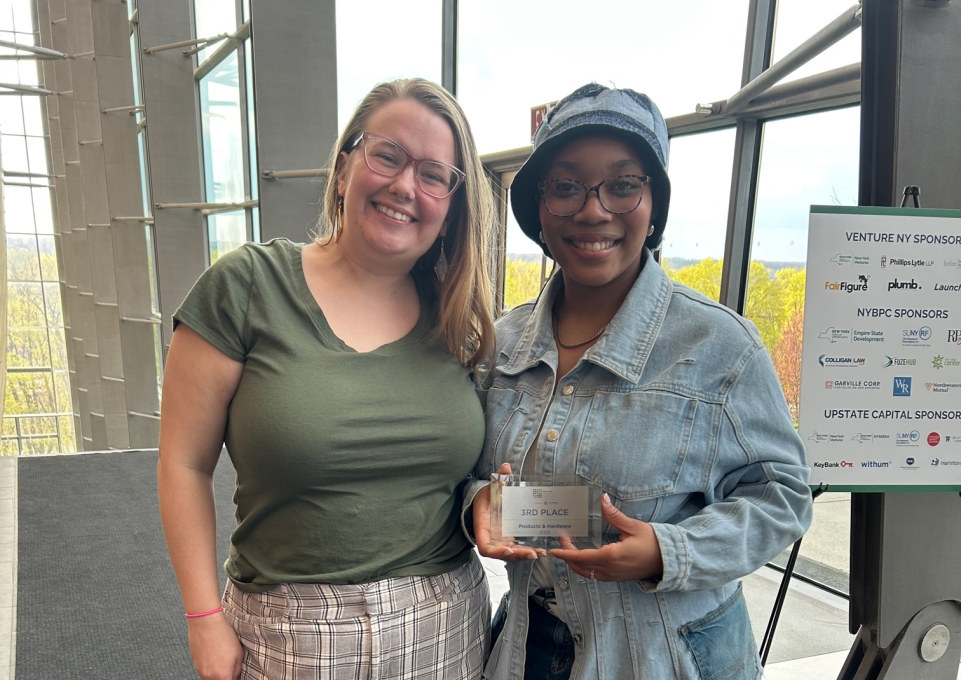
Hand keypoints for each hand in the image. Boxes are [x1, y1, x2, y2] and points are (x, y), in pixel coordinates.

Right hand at [188, 613, 243, 679]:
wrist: (206, 623)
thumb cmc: (223, 635)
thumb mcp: (239, 652)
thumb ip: (237, 669)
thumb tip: (234, 676)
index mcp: (222, 675)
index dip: (233, 679)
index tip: (234, 675)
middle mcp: (209, 676)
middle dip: (223, 676)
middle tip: (228, 666)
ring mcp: (199, 670)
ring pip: (209, 678)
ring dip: (215, 673)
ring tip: (220, 659)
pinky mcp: (194, 663)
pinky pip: (202, 671)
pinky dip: (208, 667)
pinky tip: (213, 656)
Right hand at [473, 463, 544, 561]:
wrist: (485, 502)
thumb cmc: (486, 497)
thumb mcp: (490, 487)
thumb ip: (498, 479)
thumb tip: (506, 467)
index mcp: (483, 528)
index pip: (486, 548)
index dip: (496, 552)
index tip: (509, 549)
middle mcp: (491, 539)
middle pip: (503, 555)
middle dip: (518, 556)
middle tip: (534, 553)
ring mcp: (500, 541)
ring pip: (512, 554)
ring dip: (525, 556)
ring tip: (542, 553)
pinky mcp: (508, 540)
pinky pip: (517, 549)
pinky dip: (528, 551)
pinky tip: (542, 550)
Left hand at [549, 493, 663, 581]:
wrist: (669, 560)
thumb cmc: (653, 542)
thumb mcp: (633, 526)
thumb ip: (614, 515)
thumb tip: (602, 499)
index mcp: (612, 556)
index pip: (581, 557)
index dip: (565, 553)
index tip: (552, 549)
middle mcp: (610, 569)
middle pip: (580, 566)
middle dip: (567, 554)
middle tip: (563, 538)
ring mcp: (613, 576)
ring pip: (586, 572)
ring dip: (575, 561)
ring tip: (571, 545)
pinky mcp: (617, 577)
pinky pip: (594, 575)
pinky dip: (585, 566)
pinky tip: (584, 555)